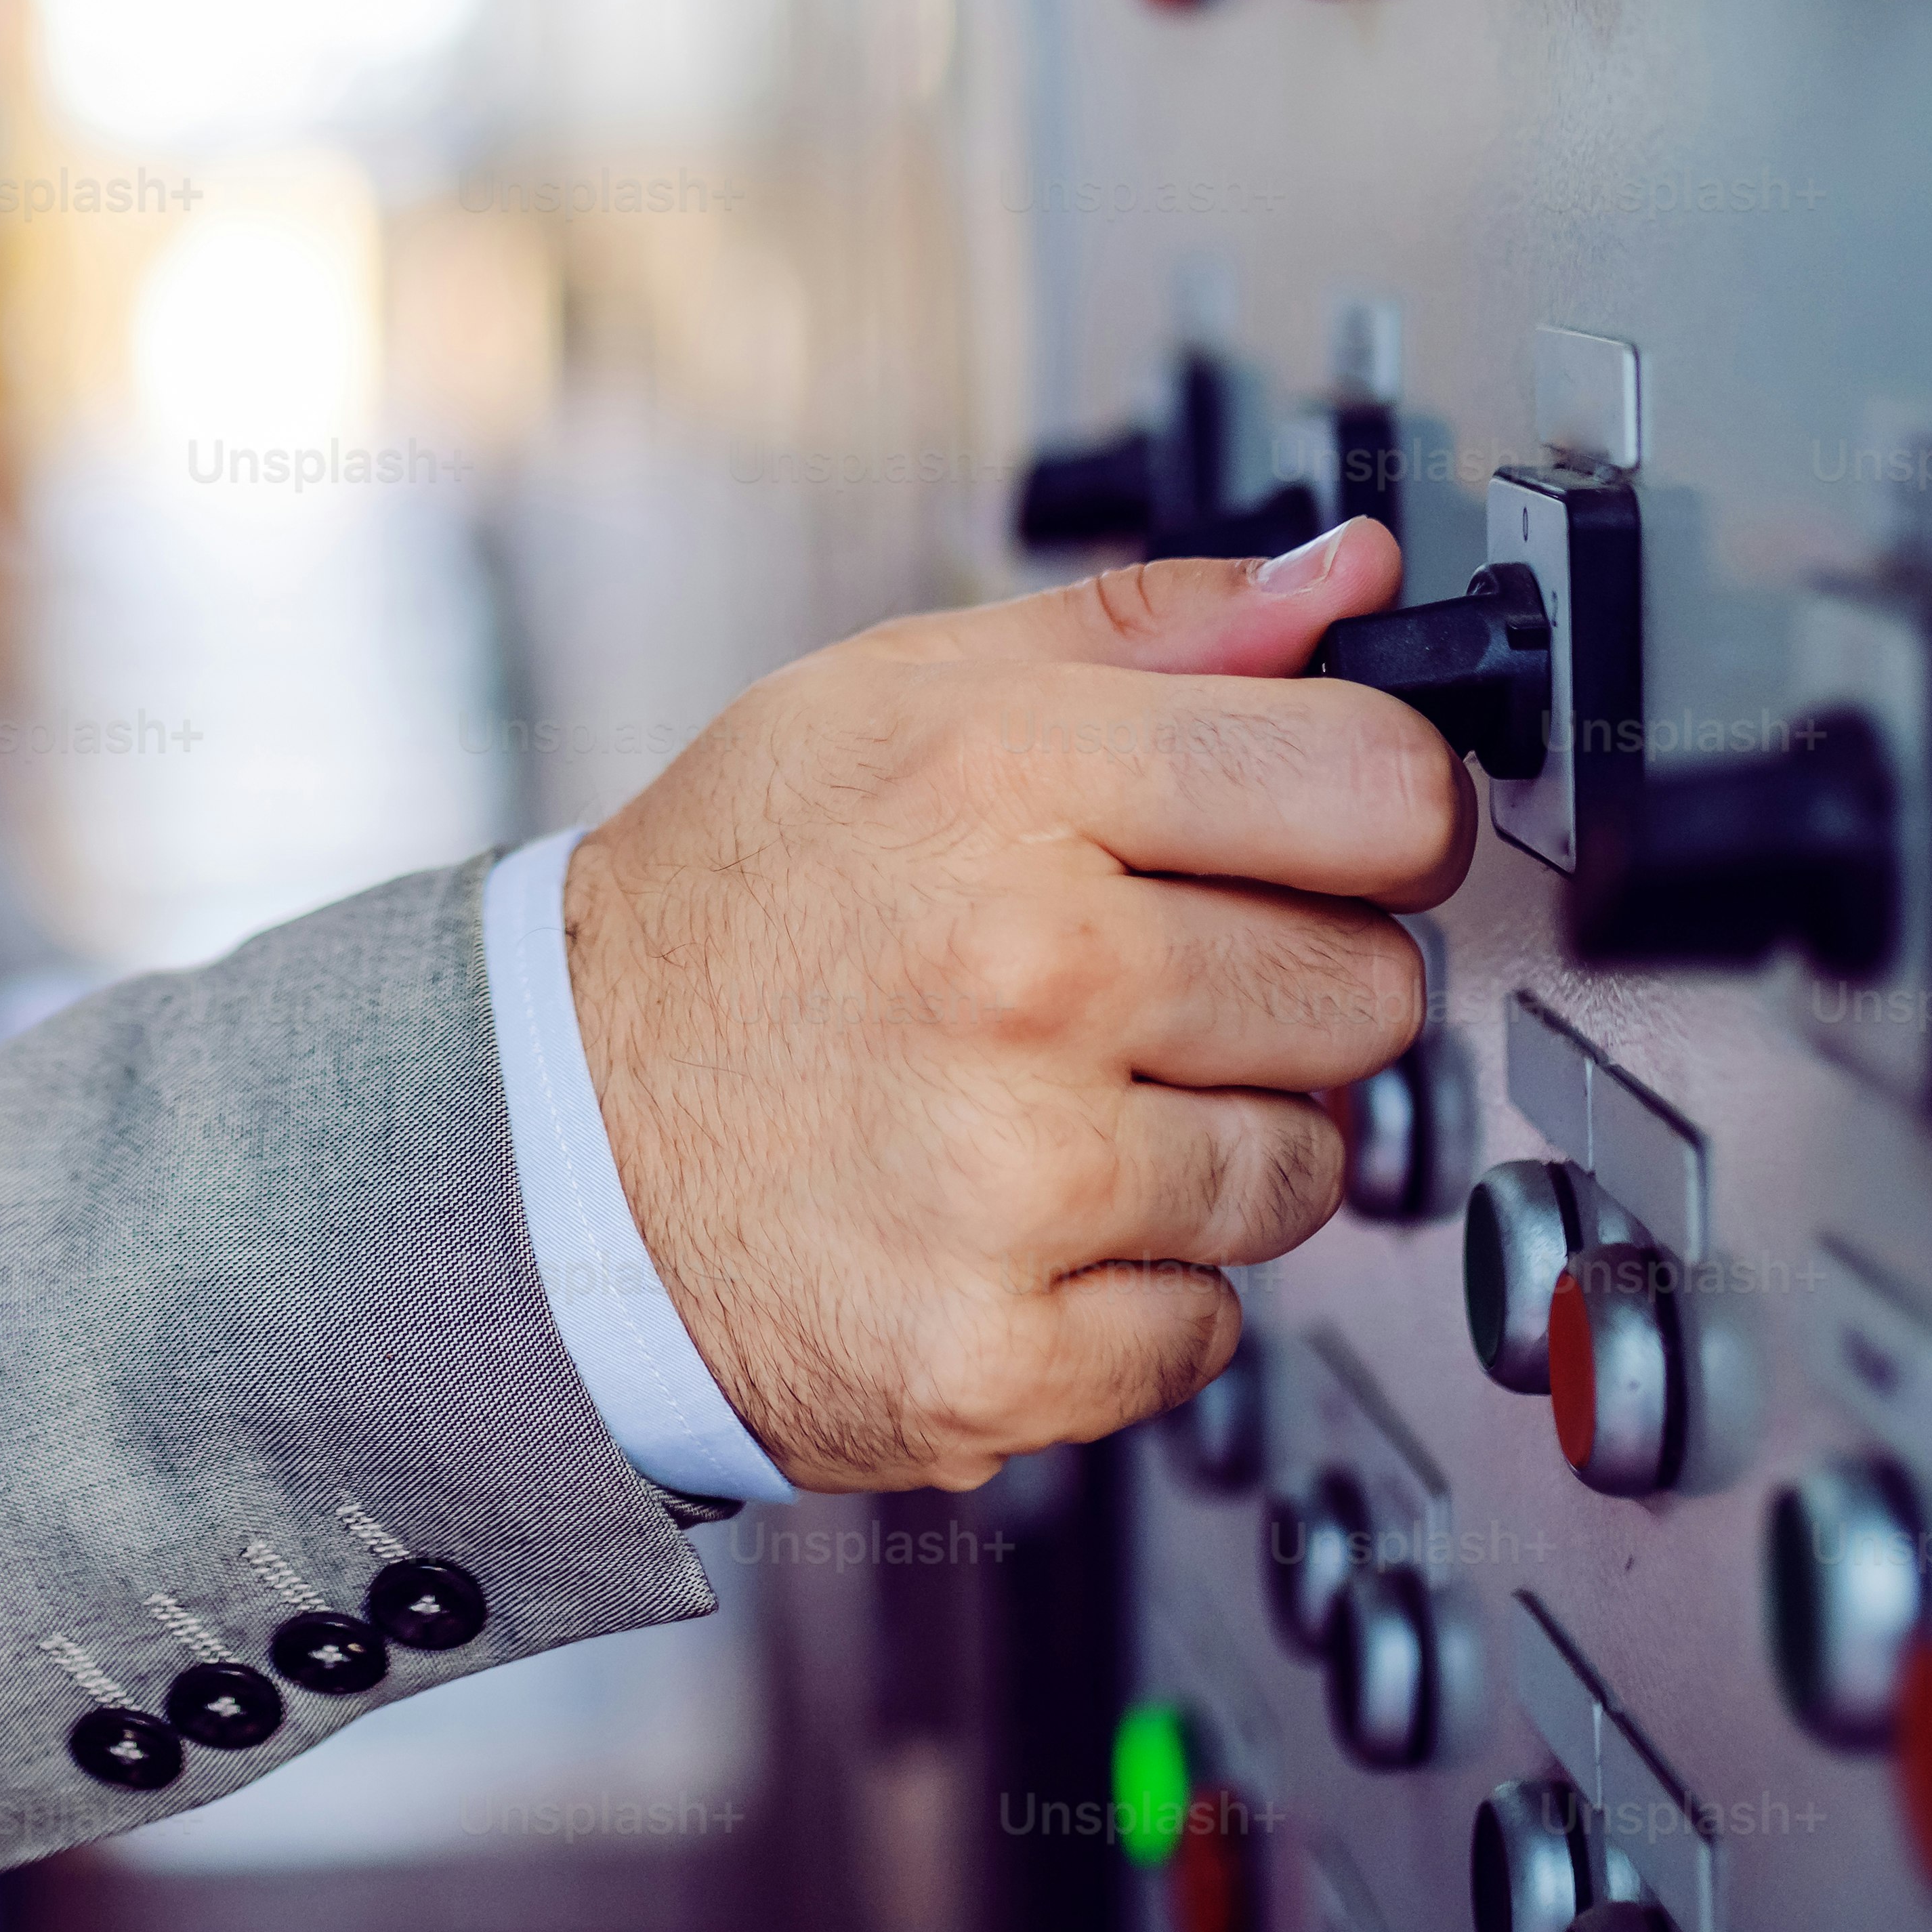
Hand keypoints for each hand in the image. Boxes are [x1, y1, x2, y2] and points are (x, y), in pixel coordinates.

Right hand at [564, 520, 1472, 1491]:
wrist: (547, 1139)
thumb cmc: (732, 907)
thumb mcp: (896, 696)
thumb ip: (1145, 632)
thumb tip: (1347, 577)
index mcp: (1009, 781)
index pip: (1383, 788)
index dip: (1383, 814)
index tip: (1335, 839)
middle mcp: (1024, 974)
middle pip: (1369, 990)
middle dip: (1285, 987)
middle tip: (1144, 983)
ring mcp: (1015, 1179)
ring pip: (1307, 1173)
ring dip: (1218, 1148)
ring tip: (1062, 1102)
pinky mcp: (999, 1354)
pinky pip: (1209, 1328)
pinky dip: (1136, 1294)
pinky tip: (1021, 1223)